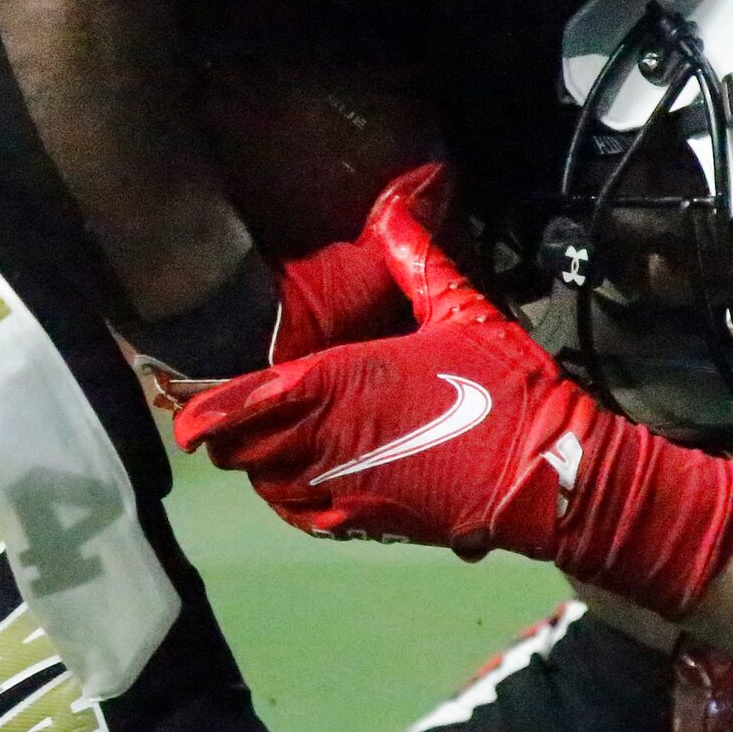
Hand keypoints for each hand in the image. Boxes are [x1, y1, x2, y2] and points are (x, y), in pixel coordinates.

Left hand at [173, 179, 732, 618]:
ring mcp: (347, 486)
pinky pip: (302, 512)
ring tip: (258, 438)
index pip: (258, 397)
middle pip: (250, 446)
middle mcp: (333, 440)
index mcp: (349, 383)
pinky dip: (287, 494)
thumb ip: (417, 260)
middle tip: (218, 411)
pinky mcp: (369, 521)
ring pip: (270, 481)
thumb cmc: (508, 387)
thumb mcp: (465, 310)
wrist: (551, 472)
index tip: (181, 406)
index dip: (213, 406)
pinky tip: (296, 475)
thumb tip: (392, 210)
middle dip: (231, 431)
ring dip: (258, 461)